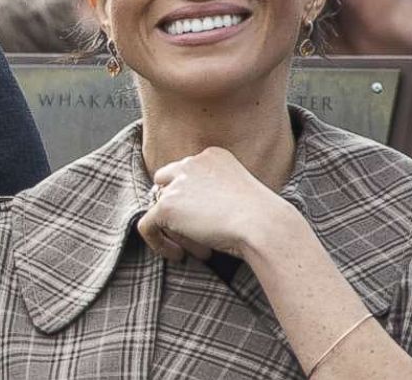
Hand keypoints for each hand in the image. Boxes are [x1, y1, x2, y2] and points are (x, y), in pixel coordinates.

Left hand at [137, 146, 296, 262]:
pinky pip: (148, 226)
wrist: (264, 226)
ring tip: (202, 249)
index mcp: (212, 155)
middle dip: (178, 211)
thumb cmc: (261, 219)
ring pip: (161, 208)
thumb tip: (192, 215)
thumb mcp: (239, 194)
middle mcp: (191, 162)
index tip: (208, 221)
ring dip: (177, 231)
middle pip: (167, 186)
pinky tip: (178, 255)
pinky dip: (158, 243)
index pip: (186, 174)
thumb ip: (213, 193)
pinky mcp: (166, 206)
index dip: (192, 200)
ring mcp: (177, 183)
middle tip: (199, 234)